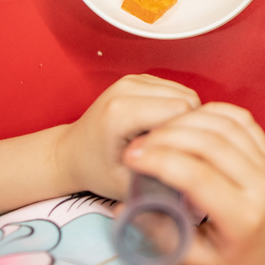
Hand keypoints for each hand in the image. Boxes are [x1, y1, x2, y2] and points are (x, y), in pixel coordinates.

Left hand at [57, 74, 199, 200]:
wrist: (71, 153)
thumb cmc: (97, 171)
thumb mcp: (128, 186)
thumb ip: (160, 176)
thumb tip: (194, 172)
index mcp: (121, 112)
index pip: (181, 111)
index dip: (187, 135)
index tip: (177, 156)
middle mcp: (126, 88)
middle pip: (187, 98)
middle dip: (188, 126)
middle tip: (174, 150)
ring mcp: (132, 79)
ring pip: (184, 92)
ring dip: (184, 118)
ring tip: (167, 141)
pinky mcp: (139, 78)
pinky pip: (175, 90)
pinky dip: (177, 110)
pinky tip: (162, 129)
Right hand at [122, 103, 264, 264]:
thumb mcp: (197, 263)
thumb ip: (162, 234)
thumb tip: (125, 208)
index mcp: (243, 218)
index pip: (197, 176)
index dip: (159, 161)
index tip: (130, 157)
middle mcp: (261, 186)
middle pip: (211, 143)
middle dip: (167, 137)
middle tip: (138, 144)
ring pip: (225, 125)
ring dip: (186, 121)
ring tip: (157, 132)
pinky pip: (241, 120)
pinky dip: (211, 112)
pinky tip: (188, 120)